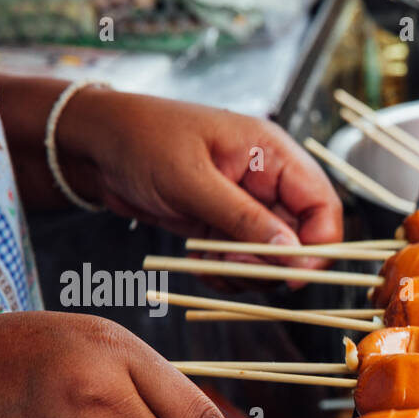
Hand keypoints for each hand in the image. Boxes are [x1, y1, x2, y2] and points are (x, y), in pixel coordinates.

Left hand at [57, 88, 343, 274]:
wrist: (94, 146)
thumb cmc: (142, 141)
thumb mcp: (193, 181)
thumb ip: (244, 218)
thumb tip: (291, 253)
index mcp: (274, 154)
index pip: (323, 207)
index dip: (317, 246)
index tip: (293, 276)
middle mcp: (269, 181)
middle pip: (301, 239)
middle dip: (272, 264)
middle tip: (234, 268)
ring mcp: (248, 206)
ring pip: (273, 258)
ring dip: (246, 273)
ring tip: (209, 262)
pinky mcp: (226, 226)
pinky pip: (244, 262)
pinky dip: (226, 273)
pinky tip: (198, 263)